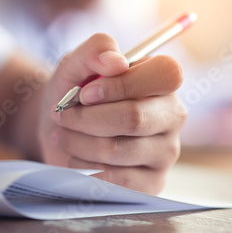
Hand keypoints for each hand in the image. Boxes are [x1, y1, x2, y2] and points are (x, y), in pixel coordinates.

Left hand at [39, 33, 186, 193]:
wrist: (59, 129)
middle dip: (86, 118)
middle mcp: (172, 116)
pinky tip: (75, 159)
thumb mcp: (76, 64)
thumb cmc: (74, 93)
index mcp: (162, 81)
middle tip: (61, 115)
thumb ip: (95, 49)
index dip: (119, 85)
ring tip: (62, 135)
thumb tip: (115, 61)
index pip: (164, 75)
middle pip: (134, 118)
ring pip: (118, 150)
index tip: (84, 94)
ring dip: (77, 142)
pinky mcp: (152, 183)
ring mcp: (166, 152)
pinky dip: (84, 168)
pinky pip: (117, 180)